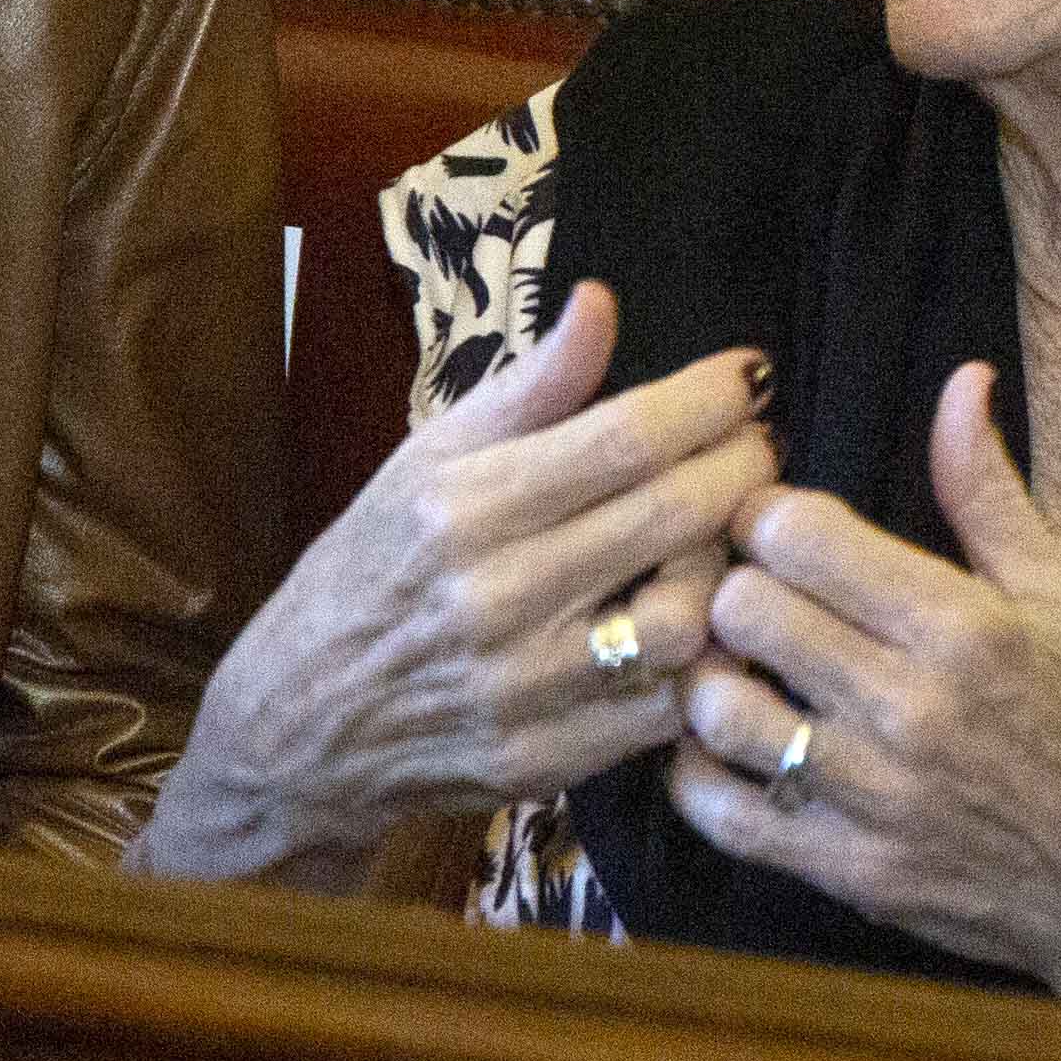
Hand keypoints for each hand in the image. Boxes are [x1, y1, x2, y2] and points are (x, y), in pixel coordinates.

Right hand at [139, 283, 772, 882]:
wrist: (299, 724)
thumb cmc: (371, 568)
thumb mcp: (424, 461)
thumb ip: (528, 389)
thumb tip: (600, 301)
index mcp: (463, 507)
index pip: (624, 438)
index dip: (708, 400)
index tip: (750, 374)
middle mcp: (496, 596)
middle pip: (672, 517)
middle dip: (744, 465)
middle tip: (761, 443)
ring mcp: (524, 687)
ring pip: (685, 619)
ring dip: (726, 565)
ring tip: (724, 534)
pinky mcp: (546, 759)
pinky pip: (665, 706)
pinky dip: (697, 657)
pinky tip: (696, 615)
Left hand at [668, 365, 1060, 1031]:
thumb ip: (989, 493)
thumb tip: (961, 380)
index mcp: (962, 627)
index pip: (797, 533)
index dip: (773, 515)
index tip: (786, 530)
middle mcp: (909, 710)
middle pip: (743, 608)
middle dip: (737, 586)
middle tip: (758, 595)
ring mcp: (874, 799)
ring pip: (718, 709)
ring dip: (714, 678)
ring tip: (744, 668)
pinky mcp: (850, 873)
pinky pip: (722, 813)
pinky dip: (701, 774)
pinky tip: (732, 747)